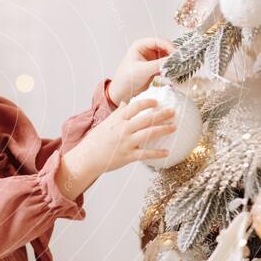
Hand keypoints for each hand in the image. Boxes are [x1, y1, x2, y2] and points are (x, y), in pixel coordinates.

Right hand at [56, 98, 176, 200]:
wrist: (87, 158)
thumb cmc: (95, 141)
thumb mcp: (105, 124)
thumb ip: (118, 113)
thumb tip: (126, 103)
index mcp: (117, 120)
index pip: (135, 106)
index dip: (147, 103)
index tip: (156, 102)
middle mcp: (123, 129)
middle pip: (146, 119)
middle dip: (162, 114)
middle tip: (173, 112)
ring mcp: (126, 142)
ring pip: (149, 133)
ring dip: (163, 129)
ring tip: (173, 127)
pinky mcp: (128, 156)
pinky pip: (146, 153)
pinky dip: (158, 153)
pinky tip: (167, 152)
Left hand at [108, 38, 173, 105]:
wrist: (122, 92)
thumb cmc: (126, 78)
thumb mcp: (143, 70)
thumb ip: (159, 64)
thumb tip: (173, 60)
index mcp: (140, 45)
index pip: (159, 41)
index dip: (169, 46)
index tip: (176, 54)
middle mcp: (146, 50)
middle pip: (164, 47)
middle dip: (172, 54)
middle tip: (179, 61)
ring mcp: (151, 59)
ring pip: (166, 56)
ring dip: (172, 61)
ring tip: (177, 67)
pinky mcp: (154, 67)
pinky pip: (165, 65)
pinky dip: (170, 68)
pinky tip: (173, 73)